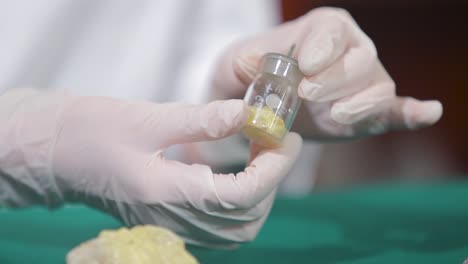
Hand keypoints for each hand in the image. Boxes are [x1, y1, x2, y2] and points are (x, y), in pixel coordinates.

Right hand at [0, 89, 302, 247]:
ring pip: (236, 231)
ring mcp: (171, 228)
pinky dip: (241, 207)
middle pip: (245, 218)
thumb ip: (202, 121)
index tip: (286, 138)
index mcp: (166, 194)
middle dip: (271, 180)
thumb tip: (247, 115)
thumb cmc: (94, 131)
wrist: (58, 156)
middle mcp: (172, 220)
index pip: (241, 196)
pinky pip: (220, 230)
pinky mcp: (169, 225)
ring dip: (259, 196)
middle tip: (274, 141)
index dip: (273, 169)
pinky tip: (238, 177)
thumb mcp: (149, 118)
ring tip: (260, 157)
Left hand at [212, 7, 442, 139]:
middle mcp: (348, 52)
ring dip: (360, 103)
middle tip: (307, 94)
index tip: (305, 66)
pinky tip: (427, 113)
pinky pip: (395, 111)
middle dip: (336, 78)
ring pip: (377, 87)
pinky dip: (412, 113)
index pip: (332, 30)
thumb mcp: (237, 62)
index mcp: (319, 32)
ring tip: (335, 116)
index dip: (324, 47)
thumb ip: (250, 62)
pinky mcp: (366, 114)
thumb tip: (268, 72)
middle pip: (360, 58)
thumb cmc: (247, 76)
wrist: (257, 104)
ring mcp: (361, 84)